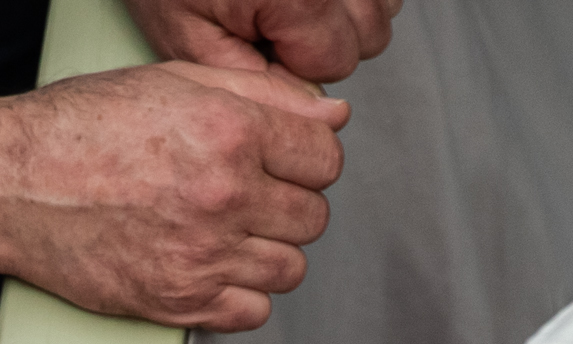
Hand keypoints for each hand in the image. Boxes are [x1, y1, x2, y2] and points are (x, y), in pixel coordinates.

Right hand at [0, 64, 345, 330]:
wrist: (7, 183)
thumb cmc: (76, 129)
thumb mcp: (171, 82)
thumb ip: (261, 96)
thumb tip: (330, 117)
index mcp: (228, 131)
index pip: (326, 158)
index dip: (306, 159)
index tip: (282, 162)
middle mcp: (222, 195)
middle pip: (313, 216)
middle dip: (286, 204)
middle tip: (243, 195)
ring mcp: (202, 255)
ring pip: (289, 268)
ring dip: (266, 251)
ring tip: (223, 230)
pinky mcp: (177, 302)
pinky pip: (252, 312)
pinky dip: (240, 294)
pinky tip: (209, 266)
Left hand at [123, 0, 396, 81]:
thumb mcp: (188, 34)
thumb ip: (251, 80)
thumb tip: (302, 106)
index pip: (336, 63)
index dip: (296, 63)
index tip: (261, 41)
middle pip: (370, 35)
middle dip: (327, 40)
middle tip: (276, 20)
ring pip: (384, 5)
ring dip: (346, 14)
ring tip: (292, 4)